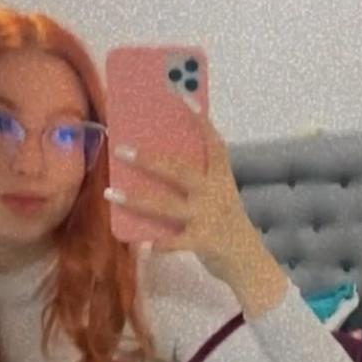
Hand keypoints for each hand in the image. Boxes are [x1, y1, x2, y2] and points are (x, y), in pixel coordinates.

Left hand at [104, 113, 271, 288]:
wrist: (250, 263)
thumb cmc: (228, 225)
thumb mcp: (220, 198)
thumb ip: (199, 184)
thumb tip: (157, 167)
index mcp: (222, 178)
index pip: (214, 144)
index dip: (201, 122)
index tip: (184, 97)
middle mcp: (215, 193)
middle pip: (178, 170)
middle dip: (147, 159)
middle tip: (121, 149)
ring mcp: (208, 217)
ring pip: (165, 205)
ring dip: (135, 199)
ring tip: (111, 193)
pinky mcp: (203, 242)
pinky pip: (174, 242)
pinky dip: (158, 245)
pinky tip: (142, 245)